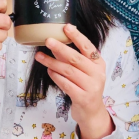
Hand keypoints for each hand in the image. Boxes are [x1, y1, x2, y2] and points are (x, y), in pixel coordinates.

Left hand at [35, 24, 113, 138]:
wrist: (92, 112)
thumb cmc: (85, 86)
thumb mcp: (83, 70)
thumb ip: (71, 57)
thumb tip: (55, 41)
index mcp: (98, 63)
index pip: (88, 47)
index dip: (77, 36)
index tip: (66, 27)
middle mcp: (97, 74)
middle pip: (76, 58)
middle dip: (60, 48)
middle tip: (47, 40)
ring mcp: (91, 87)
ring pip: (68, 71)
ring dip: (52, 62)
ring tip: (40, 56)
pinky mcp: (83, 98)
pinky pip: (66, 84)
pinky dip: (56, 76)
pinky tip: (49, 71)